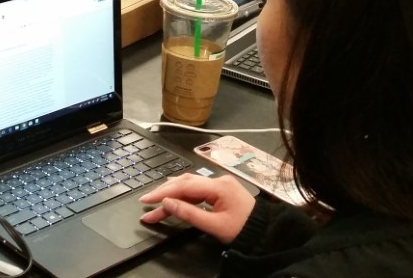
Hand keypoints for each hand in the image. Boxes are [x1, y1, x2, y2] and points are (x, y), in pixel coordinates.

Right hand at [138, 174, 254, 243]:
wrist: (266, 232)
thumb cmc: (243, 230)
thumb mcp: (214, 226)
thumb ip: (189, 214)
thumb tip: (167, 203)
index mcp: (218, 186)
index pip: (184, 186)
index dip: (163, 193)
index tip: (146, 200)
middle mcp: (218, 180)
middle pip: (185, 183)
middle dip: (164, 193)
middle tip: (146, 203)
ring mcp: (220, 184)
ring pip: (190, 185)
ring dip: (172, 193)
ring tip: (155, 201)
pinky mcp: (221, 190)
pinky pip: (198, 189)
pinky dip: (183, 195)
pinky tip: (173, 196)